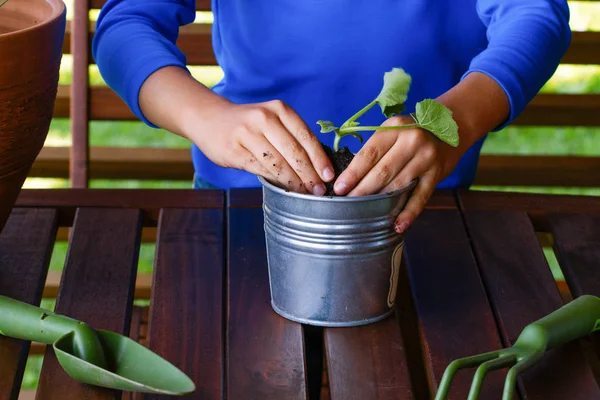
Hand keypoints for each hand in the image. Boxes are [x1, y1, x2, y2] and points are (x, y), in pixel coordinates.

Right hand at [191, 100, 334, 194]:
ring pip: (278, 164)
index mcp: (279, 109)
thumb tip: (318, 165)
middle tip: (319, 190)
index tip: (329, 176)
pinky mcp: (235, 151)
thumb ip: (291, 136)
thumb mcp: (272, 118)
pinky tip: (285, 188)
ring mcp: (247, 134)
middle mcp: (264, 118)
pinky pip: (261, 170)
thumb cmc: (248, 123)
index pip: (305, 136)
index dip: (319, 159)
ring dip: (294, 182)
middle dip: (309, 174)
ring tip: (305, 193)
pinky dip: (276, 181)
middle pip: (294, 152)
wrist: (209, 119)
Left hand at [333, 115, 460, 232]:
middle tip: (348, 204)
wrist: (450, 129)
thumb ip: (375, 149)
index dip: (352, 173)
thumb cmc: (410, 133)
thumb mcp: (392, 131)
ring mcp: (426, 157)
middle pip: (382, 171)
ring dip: (381, 202)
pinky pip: (420, 197)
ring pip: (398, 185)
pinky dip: (408, 213)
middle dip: (362, 190)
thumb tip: (349, 178)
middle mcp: (412, 140)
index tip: (339, 188)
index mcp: (394, 127)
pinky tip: (397, 225)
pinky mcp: (436, 173)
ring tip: (365, 214)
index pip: (369, 154)